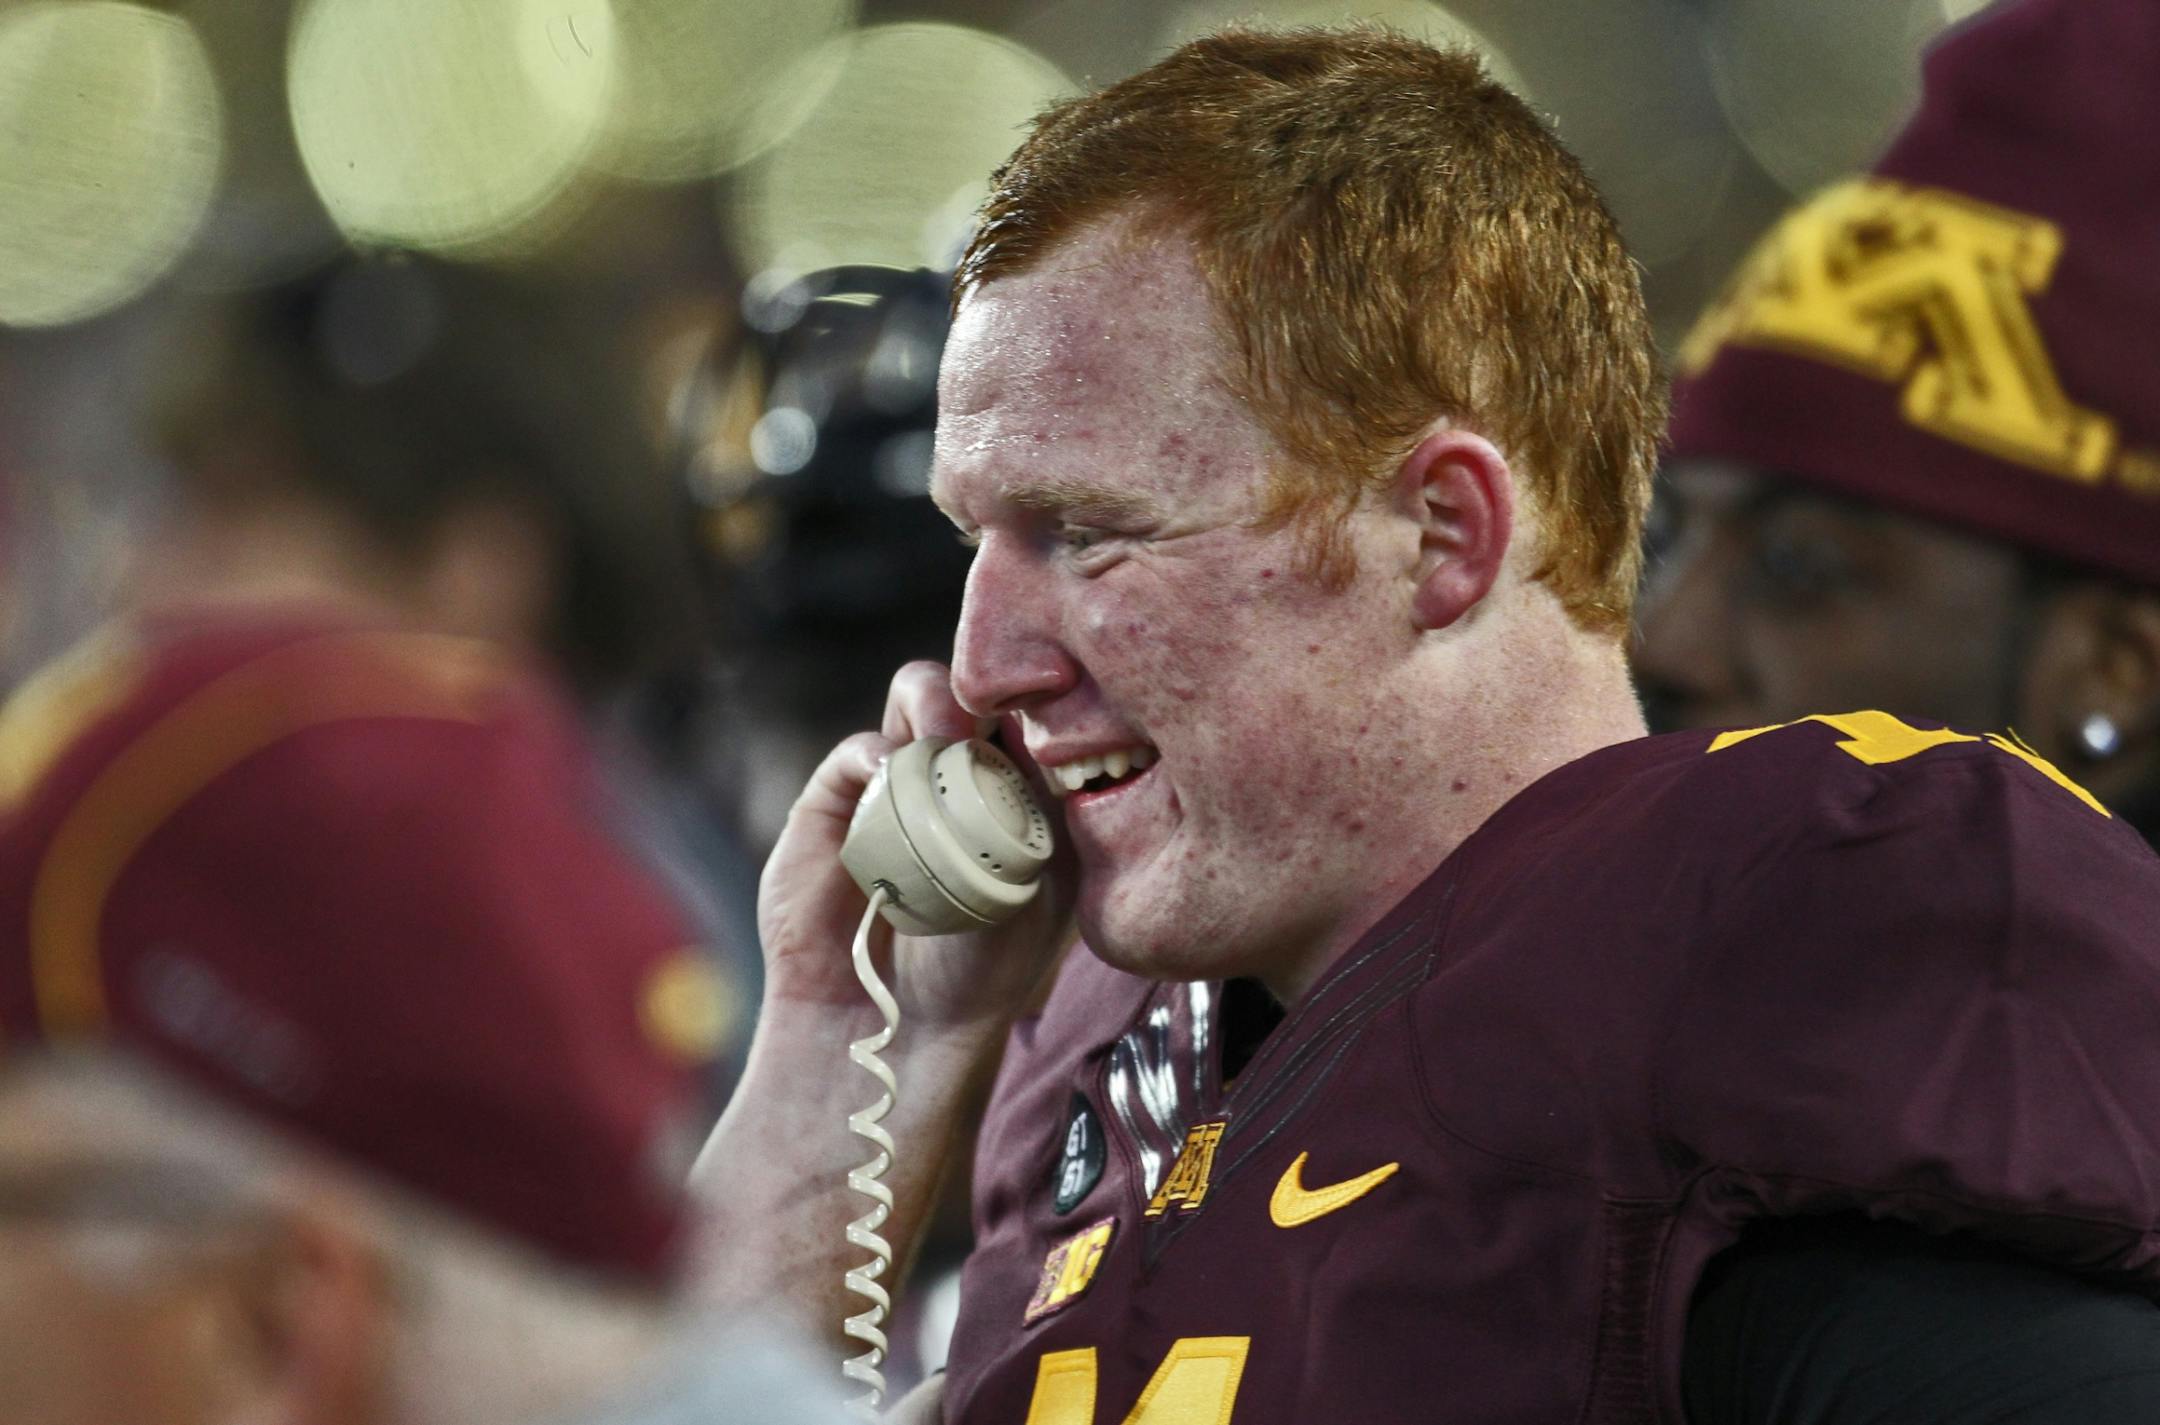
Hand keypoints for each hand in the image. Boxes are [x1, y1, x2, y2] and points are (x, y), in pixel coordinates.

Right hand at [756, 660, 1075, 1038]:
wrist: (894, 1027)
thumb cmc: (982, 970)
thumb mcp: (1041, 886)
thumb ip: (1042, 807)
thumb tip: (1038, 731)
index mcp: (1020, 794)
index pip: (1032, 714)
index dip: (1038, 699)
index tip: (1048, 706)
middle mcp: (960, 779)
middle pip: (976, 693)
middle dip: (984, 691)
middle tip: (985, 721)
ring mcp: (898, 785)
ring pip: (918, 700)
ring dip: (934, 704)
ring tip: (944, 737)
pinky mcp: (838, 801)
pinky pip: (859, 751)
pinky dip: (876, 752)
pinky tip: (890, 777)